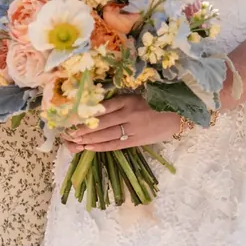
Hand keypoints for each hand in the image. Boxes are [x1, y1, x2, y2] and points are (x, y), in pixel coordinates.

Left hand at [65, 94, 179, 152]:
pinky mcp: (136, 141)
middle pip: (103, 122)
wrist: (174, 118)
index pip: (105, 107)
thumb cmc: (153, 105)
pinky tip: (90, 148)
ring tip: (77, 141)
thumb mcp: (136, 97)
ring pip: (107, 135)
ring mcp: (133, 128)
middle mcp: (130, 113)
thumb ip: (118, 102)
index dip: (89, 113)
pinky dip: (101, 147)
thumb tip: (94, 107)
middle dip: (85, 129)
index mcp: (129, 99)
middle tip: (71, 133)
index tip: (75, 117)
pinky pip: (116, 145)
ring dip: (90, 139)